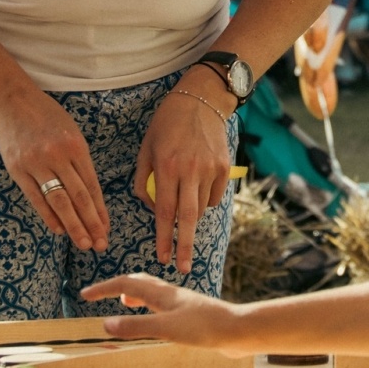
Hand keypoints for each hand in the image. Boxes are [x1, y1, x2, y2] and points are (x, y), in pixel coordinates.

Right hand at [0, 87, 108, 250]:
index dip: (100, 210)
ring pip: (59, 201)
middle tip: (100, 245)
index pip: (92, 186)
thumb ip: (80, 162)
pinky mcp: (17, 169)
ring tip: (83, 244)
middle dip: (91, 223)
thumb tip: (90, 197)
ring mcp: (36, 163)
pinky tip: (58, 230)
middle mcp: (58, 155)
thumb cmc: (47, 118)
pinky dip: (48, 216)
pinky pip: (35, 198)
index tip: (107, 229)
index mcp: (76, 146)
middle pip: (78, 196)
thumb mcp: (71, 133)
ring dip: (72, 225)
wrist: (12, 102)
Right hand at [81, 273, 249, 353]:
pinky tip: (155, 321)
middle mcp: (170, 294)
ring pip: (151, 293)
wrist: (239, 331)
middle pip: (138, 282)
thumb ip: (136, 327)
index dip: (103, 288)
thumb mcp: (165, 329)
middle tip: (99, 295)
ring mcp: (181, 304)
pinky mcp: (191, 316)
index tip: (84, 294)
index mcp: (161, 294)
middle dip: (116, 286)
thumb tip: (104, 324)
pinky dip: (149, 308)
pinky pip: (162, 306)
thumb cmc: (205, 328)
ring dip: (133, 294)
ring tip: (123, 303)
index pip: (125, 283)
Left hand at [136, 78, 232, 273]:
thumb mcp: (146, 148)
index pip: (163, 211)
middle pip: (188, 217)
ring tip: (186, 211)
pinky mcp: (225, 167)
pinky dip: (205, 200)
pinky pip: (215, 196)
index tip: (163, 257)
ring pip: (202, 207)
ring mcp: (210, 169)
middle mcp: (190, 170)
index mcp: (167, 167)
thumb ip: (143, 180)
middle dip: (185, 246)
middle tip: (184, 268)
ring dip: (192, 215)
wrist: (201, 99)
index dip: (163, 237)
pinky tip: (198, 188)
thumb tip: (151, 208)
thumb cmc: (167, 124)